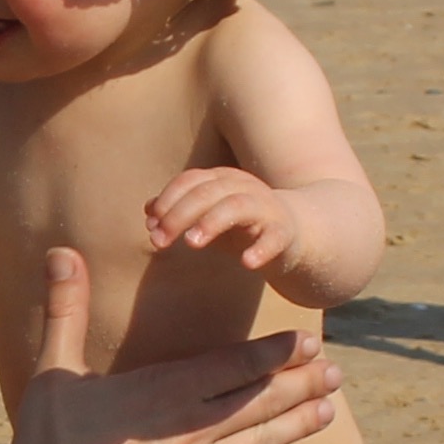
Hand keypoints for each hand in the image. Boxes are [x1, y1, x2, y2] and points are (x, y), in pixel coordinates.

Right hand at [8, 250, 338, 443]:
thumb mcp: (53, 370)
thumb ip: (65, 311)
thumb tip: (62, 253)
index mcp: (165, 390)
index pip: (233, 364)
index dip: (274, 353)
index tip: (306, 342)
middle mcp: (192, 428)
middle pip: (259, 400)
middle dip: (300, 384)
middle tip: (336, 372)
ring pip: (260, 441)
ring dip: (298, 425)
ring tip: (330, 412)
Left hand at [144, 167, 297, 276]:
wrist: (296, 234)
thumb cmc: (242, 225)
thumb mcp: (207, 217)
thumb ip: (178, 213)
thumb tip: (147, 213)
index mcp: (222, 179)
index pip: (190, 181)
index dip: (167, 201)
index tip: (151, 226)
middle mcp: (244, 187)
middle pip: (207, 192)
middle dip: (179, 214)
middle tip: (159, 241)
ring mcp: (266, 208)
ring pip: (238, 206)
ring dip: (212, 221)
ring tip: (192, 243)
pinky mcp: (285, 232)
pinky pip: (274, 237)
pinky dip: (261, 248)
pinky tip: (247, 263)